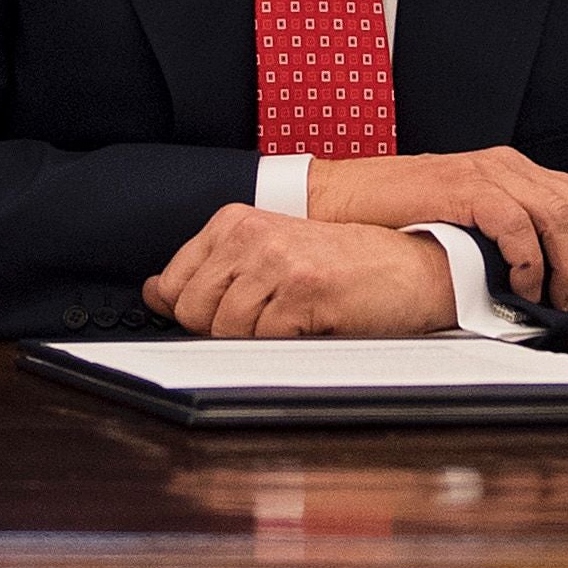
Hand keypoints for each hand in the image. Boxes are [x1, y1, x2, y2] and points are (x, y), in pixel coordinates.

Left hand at [140, 205, 456, 338]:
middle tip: (269, 321)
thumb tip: (155, 292)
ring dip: (260, 340)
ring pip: (226, 331)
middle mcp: (250, 234)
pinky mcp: (302, 289)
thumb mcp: (268, 257)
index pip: (173, 286)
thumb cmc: (345, 266)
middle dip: (223, 333)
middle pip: (194, 312)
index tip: (223, 317)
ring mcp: (275, 259)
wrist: (412, 266)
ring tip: (295, 318)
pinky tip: (311, 324)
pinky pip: (264, 341)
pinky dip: (285, 346)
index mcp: (235, 221)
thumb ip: (211, 272)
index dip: (193, 316)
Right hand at [302, 147, 567, 312]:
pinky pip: (518, 224)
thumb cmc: (401, 219)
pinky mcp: (465, 187)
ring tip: (563, 303)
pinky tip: (524, 285)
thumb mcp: (466, 225)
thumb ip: (507, 237)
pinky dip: (530, 260)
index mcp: (517, 173)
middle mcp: (511, 166)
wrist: (342, 200)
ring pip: (561, 218)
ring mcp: (489, 173)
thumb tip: (545, 278)